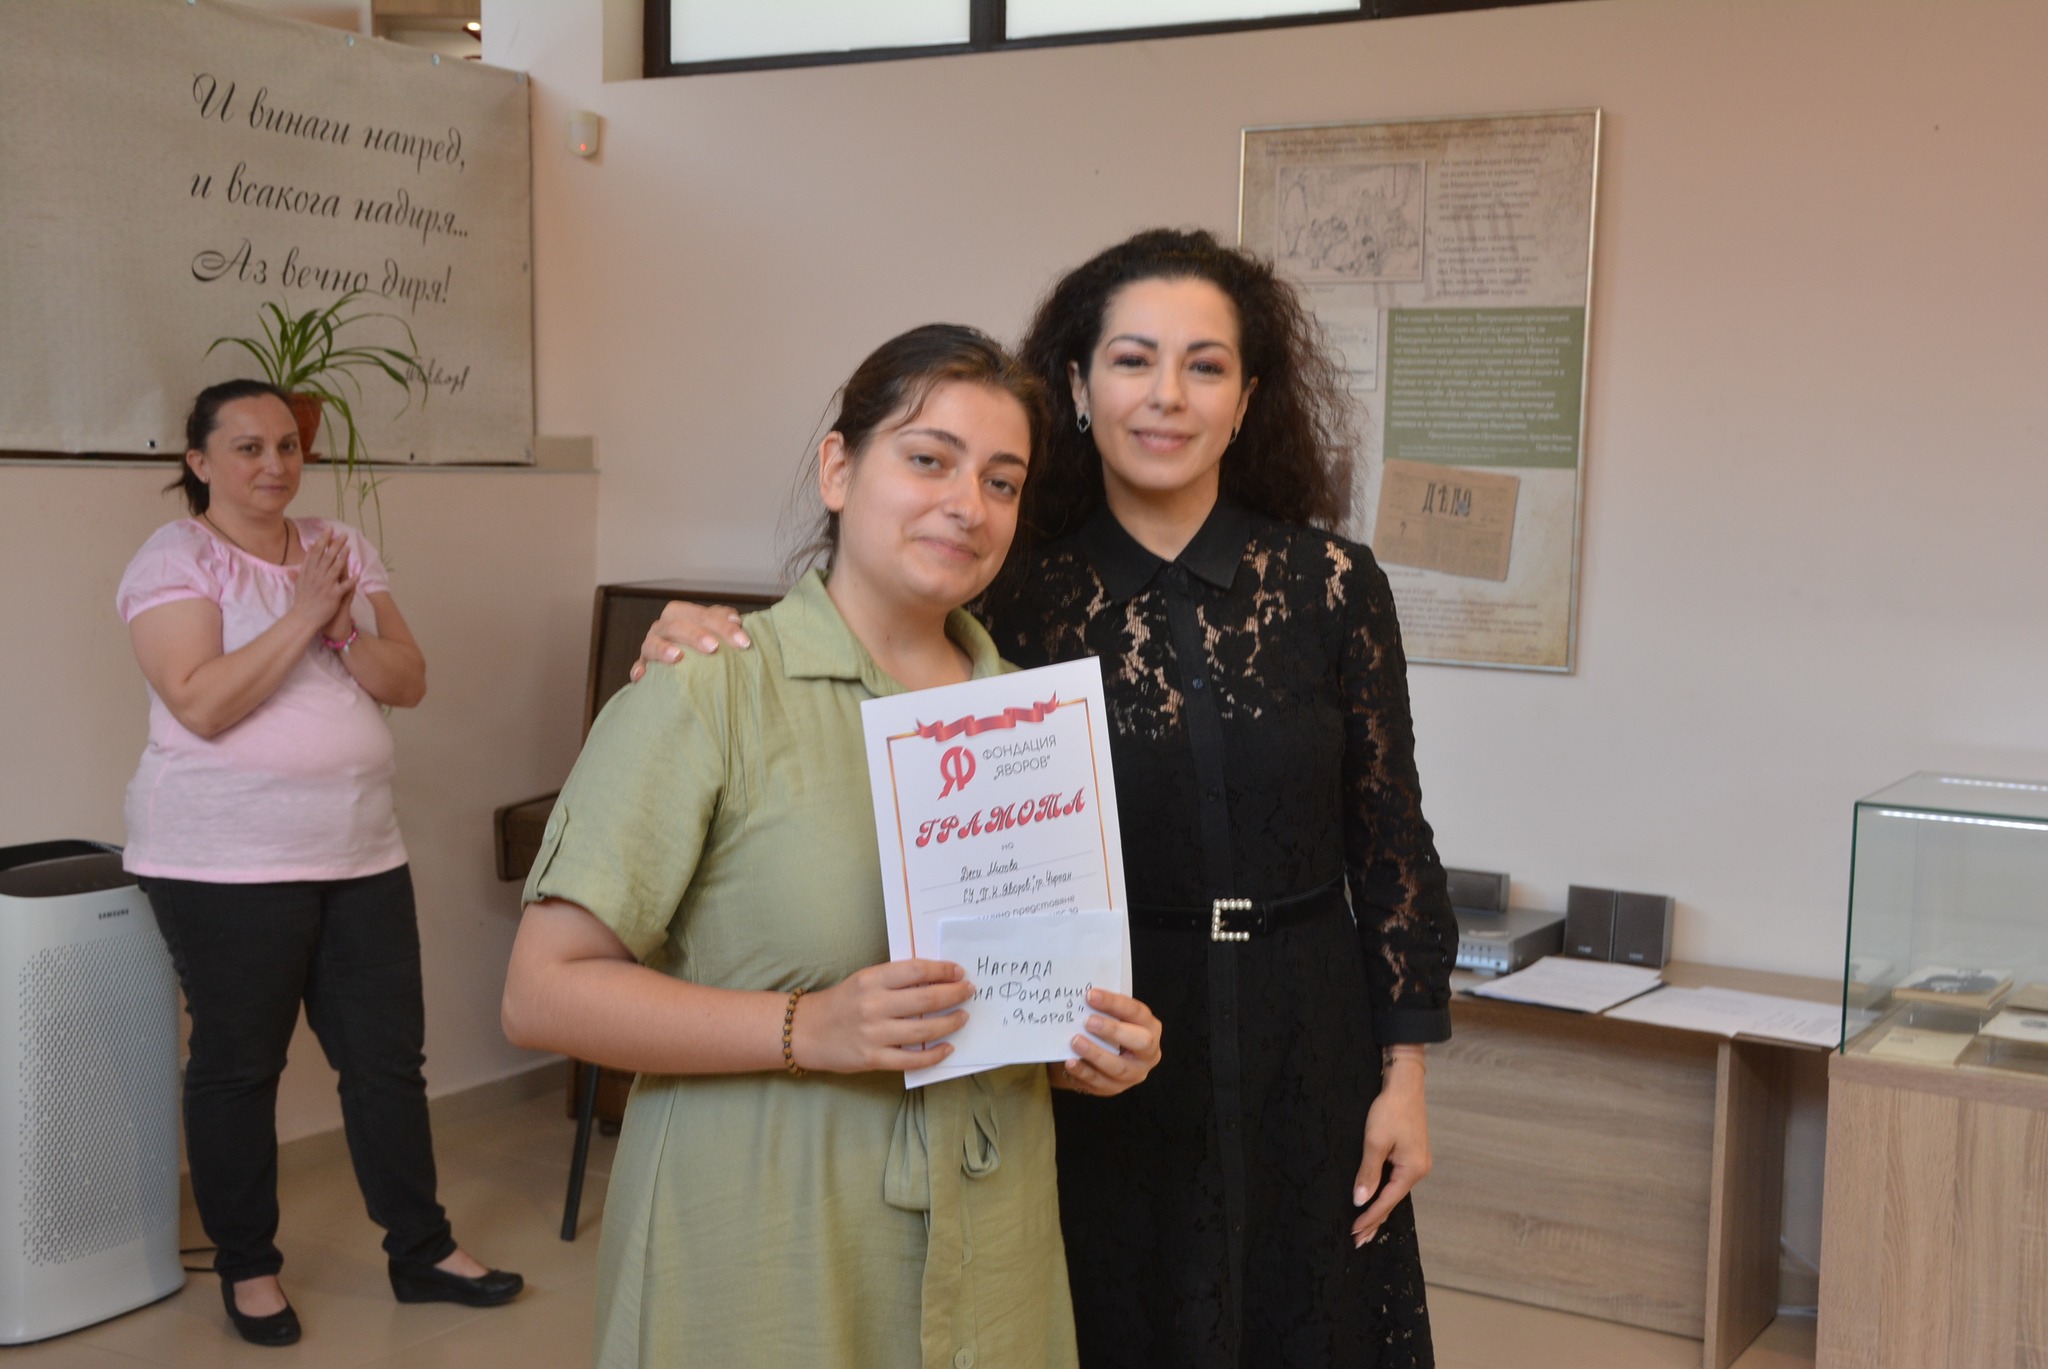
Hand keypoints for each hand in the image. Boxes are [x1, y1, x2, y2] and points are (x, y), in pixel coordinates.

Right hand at [291, 532, 357, 635]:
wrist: (303, 618)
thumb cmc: (303, 600)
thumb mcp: (299, 582)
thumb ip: (303, 568)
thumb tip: (304, 555)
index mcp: (308, 572)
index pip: (315, 553)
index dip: (323, 540)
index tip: (329, 530)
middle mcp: (316, 577)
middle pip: (326, 557)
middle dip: (335, 545)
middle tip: (343, 534)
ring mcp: (325, 586)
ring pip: (334, 569)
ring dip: (342, 558)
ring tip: (349, 548)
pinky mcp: (333, 596)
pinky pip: (344, 587)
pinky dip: (351, 581)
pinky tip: (358, 575)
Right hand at [629, 601, 749, 681]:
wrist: (682, 667)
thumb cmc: (705, 646)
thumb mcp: (716, 632)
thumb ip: (725, 623)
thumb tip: (736, 622)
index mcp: (683, 614)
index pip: (703, 615)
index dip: (723, 626)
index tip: (743, 641)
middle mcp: (664, 627)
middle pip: (677, 625)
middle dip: (696, 635)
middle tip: (714, 647)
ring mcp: (650, 645)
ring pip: (653, 643)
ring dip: (663, 648)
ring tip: (677, 656)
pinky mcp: (642, 665)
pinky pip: (638, 667)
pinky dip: (639, 669)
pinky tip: (643, 676)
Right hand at [791, 958, 973, 1074]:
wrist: (806, 1031)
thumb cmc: (841, 1002)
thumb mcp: (864, 981)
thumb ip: (895, 980)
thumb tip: (935, 979)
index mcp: (871, 979)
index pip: (916, 971)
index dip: (942, 971)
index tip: (959, 972)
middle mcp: (873, 1005)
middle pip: (926, 999)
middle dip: (954, 995)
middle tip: (969, 992)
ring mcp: (874, 1034)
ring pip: (923, 1031)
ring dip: (950, 1023)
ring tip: (963, 1017)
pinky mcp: (872, 1058)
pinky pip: (911, 1059)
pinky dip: (934, 1055)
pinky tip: (947, 1048)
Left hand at [1050, 988, 1161, 1096]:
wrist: (1099, 1057)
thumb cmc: (1106, 1029)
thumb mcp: (1111, 1017)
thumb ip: (1102, 1008)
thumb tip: (1080, 995)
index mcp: (1150, 1027)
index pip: (1136, 1012)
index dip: (1114, 1003)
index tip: (1091, 995)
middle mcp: (1148, 1053)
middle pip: (1139, 1042)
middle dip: (1113, 1031)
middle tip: (1088, 1021)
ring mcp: (1134, 1074)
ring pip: (1118, 1067)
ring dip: (1095, 1054)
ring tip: (1075, 1041)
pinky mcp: (1115, 1088)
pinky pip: (1100, 1083)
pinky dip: (1083, 1072)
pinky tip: (1070, 1062)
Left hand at [1352, 1047, 1429, 1246]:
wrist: (1404, 1084)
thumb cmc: (1391, 1110)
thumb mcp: (1375, 1142)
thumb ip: (1368, 1173)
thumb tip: (1360, 1200)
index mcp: (1412, 1170)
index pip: (1387, 1202)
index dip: (1370, 1218)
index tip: (1355, 1233)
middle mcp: (1418, 1170)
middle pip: (1393, 1200)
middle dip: (1375, 1220)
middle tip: (1359, 1240)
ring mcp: (1417, 1162)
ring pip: (1394, 1191)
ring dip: (1379, 1207)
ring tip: (1365, 1226)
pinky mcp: (1412, 1154)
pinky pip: (1396, 1180)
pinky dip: (1385, 1192)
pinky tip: (1377, 1199)